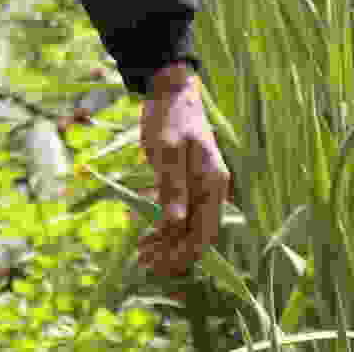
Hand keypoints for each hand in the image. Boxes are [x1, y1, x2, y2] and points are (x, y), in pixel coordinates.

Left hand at [134, 68, 229, 276]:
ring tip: (141, 252)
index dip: (181, 253)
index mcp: (213, 183)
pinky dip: (164, 228)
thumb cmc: (169, 118)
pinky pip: (180, 215)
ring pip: (188, 228)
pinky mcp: (188, 184)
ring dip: (167, 244)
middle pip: (197, 235)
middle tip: (142, 261)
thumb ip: (172, 187)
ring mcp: (201, 187)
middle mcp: (212, 189)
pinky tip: (146, 235)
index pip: (204, 233)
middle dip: (172, 253)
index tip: (156, 262)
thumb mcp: (166, 151)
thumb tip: (174, 224)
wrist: (170, 91)